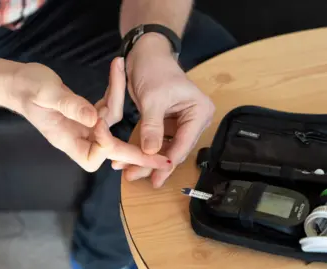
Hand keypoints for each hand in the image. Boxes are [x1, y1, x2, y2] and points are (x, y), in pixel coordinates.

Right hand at [0, 60, 171, 171]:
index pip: (96, 154)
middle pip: (113, 152)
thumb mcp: (46, 95)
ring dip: (118, 98)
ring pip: (112, 125)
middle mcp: (78, 138)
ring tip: (119, 67)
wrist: (18, 83)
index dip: (105, 142)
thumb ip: (70, 106)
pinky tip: (115, 72)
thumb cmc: (27, 89)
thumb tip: (94, 119)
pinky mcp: (86, 115)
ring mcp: (83, 127)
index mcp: (67, 140)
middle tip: (165, 162)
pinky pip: (105, 110)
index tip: (99, 120)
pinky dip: (111, 93)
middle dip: (139, 155)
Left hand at [113, 33, 214, 187]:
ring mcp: (179, 122)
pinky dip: (141, 148)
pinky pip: (154, 140)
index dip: (167, 161)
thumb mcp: (153, 98)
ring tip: (128, 173)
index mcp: (199, 112)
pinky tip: (128, 160)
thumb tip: (150, 152)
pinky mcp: (165, 123)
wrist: (145, 53)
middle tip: (135, 177)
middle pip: (173, 148)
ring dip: (144, 159)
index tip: (155, 178)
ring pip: (162, 147)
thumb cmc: (154, 69)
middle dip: (153, 163)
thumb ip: (152, 126)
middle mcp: (192, 120)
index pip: (184, 142)